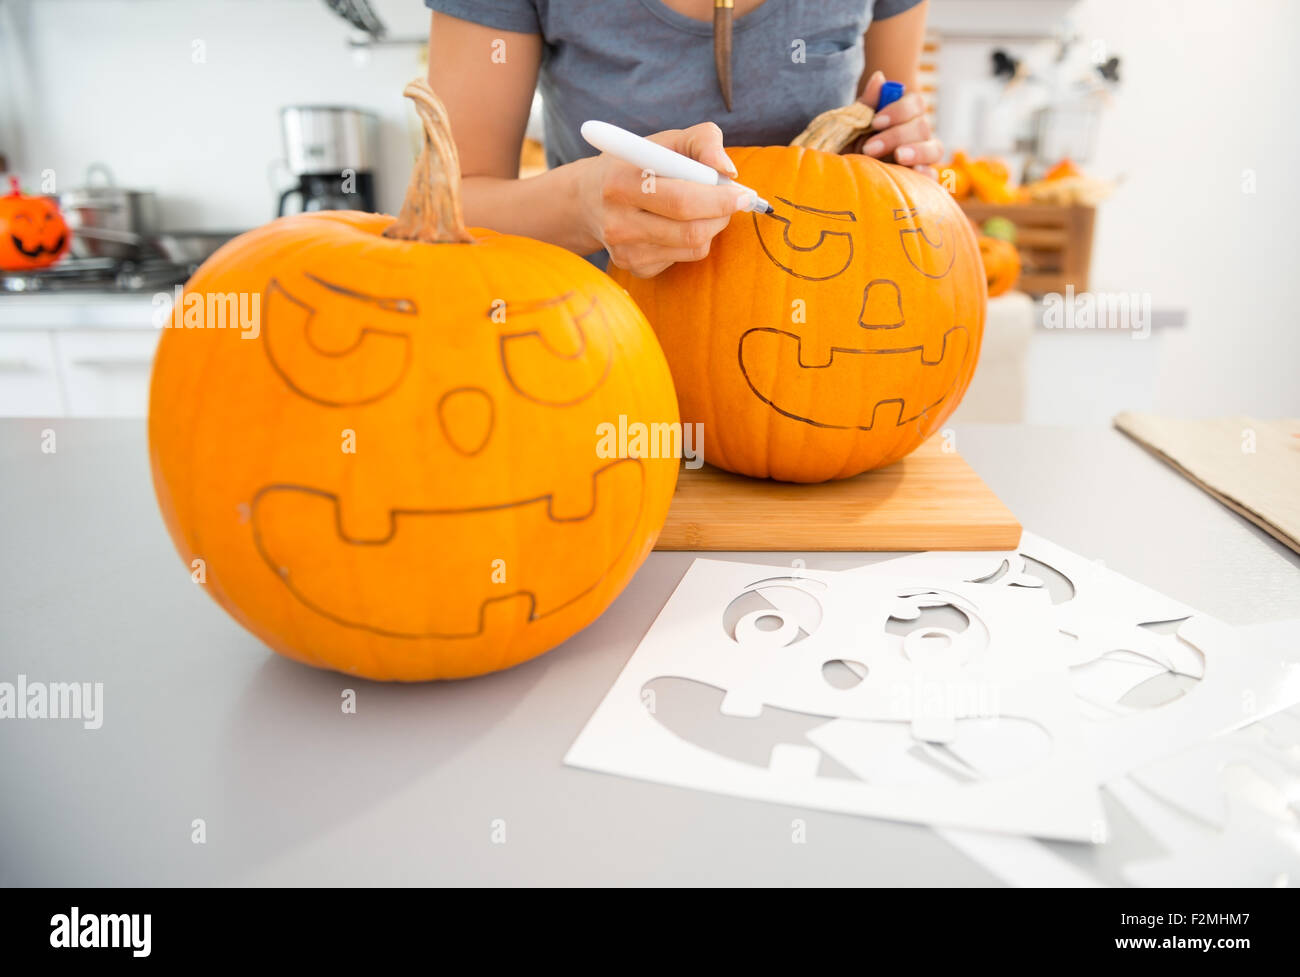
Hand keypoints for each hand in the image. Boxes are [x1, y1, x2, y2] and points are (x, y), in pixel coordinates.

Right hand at [578, 122, 751, 277]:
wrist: (590, 199)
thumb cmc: (638, 164)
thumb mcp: (665, 141)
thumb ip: (703, 141)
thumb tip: (728, 170)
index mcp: (621, 183)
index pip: (680, 200)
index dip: (718, 199)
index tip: (743, 193)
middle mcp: (617, 222)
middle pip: (690, 231)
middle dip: (722, 215)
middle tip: (734, 201)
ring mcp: (624, 251)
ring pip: (693, 247)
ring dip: (712, 227)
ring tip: (705, 207)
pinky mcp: (634, 268)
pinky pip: (683, 259)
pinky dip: (694, 241)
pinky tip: (679, 224)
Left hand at [852, 71, 942, 179]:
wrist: (844, 177)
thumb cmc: (849, 148)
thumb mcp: (852, 127)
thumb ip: (866, 104)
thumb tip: (879, 78)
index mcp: (904, 117)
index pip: (915, 104)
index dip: (899, 110)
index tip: (876, 122)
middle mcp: (917, 135)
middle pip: (922, 126)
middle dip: (896, 136)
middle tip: (869, 148)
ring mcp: (923, 157)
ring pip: (934, 148)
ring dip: (917, 151)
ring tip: (898, 157)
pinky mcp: (922, 180)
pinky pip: (933, 175)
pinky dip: (926, 173)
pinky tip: (912, 173)